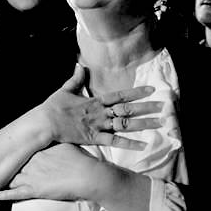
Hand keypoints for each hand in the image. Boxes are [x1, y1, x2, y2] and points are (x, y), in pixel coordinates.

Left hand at [0, 143, 99, 201]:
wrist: (89, 176)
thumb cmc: (81, 160)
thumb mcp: (66, 145)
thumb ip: (56, 141)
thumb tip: (53, 134)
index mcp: (38, 150)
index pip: (19, 151)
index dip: (12, 153)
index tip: (2, 152)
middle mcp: (31, 162)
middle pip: (12, 163)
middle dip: (3, 165)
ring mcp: (31, 176)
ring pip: (11, 178)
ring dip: (1, 179)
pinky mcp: (34, 190)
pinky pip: (15, 193)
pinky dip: (4, 194)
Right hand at [38, 64, 161, 150]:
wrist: (45, 122)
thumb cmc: (52, 106)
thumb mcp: (65, 90)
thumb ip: (75, 79)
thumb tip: (80, 65)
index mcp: (94, 101)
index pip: (120, 96)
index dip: (137, 92)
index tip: (151, 90)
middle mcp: (100, 113)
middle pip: (128, 109)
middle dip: (147, 108)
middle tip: (165, 107)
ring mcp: (98, 126)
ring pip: (125, 124)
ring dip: (144, 124)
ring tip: (160, 123)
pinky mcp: (93, 138)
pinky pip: (114, 142)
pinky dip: (129, 144)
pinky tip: (143, 145)